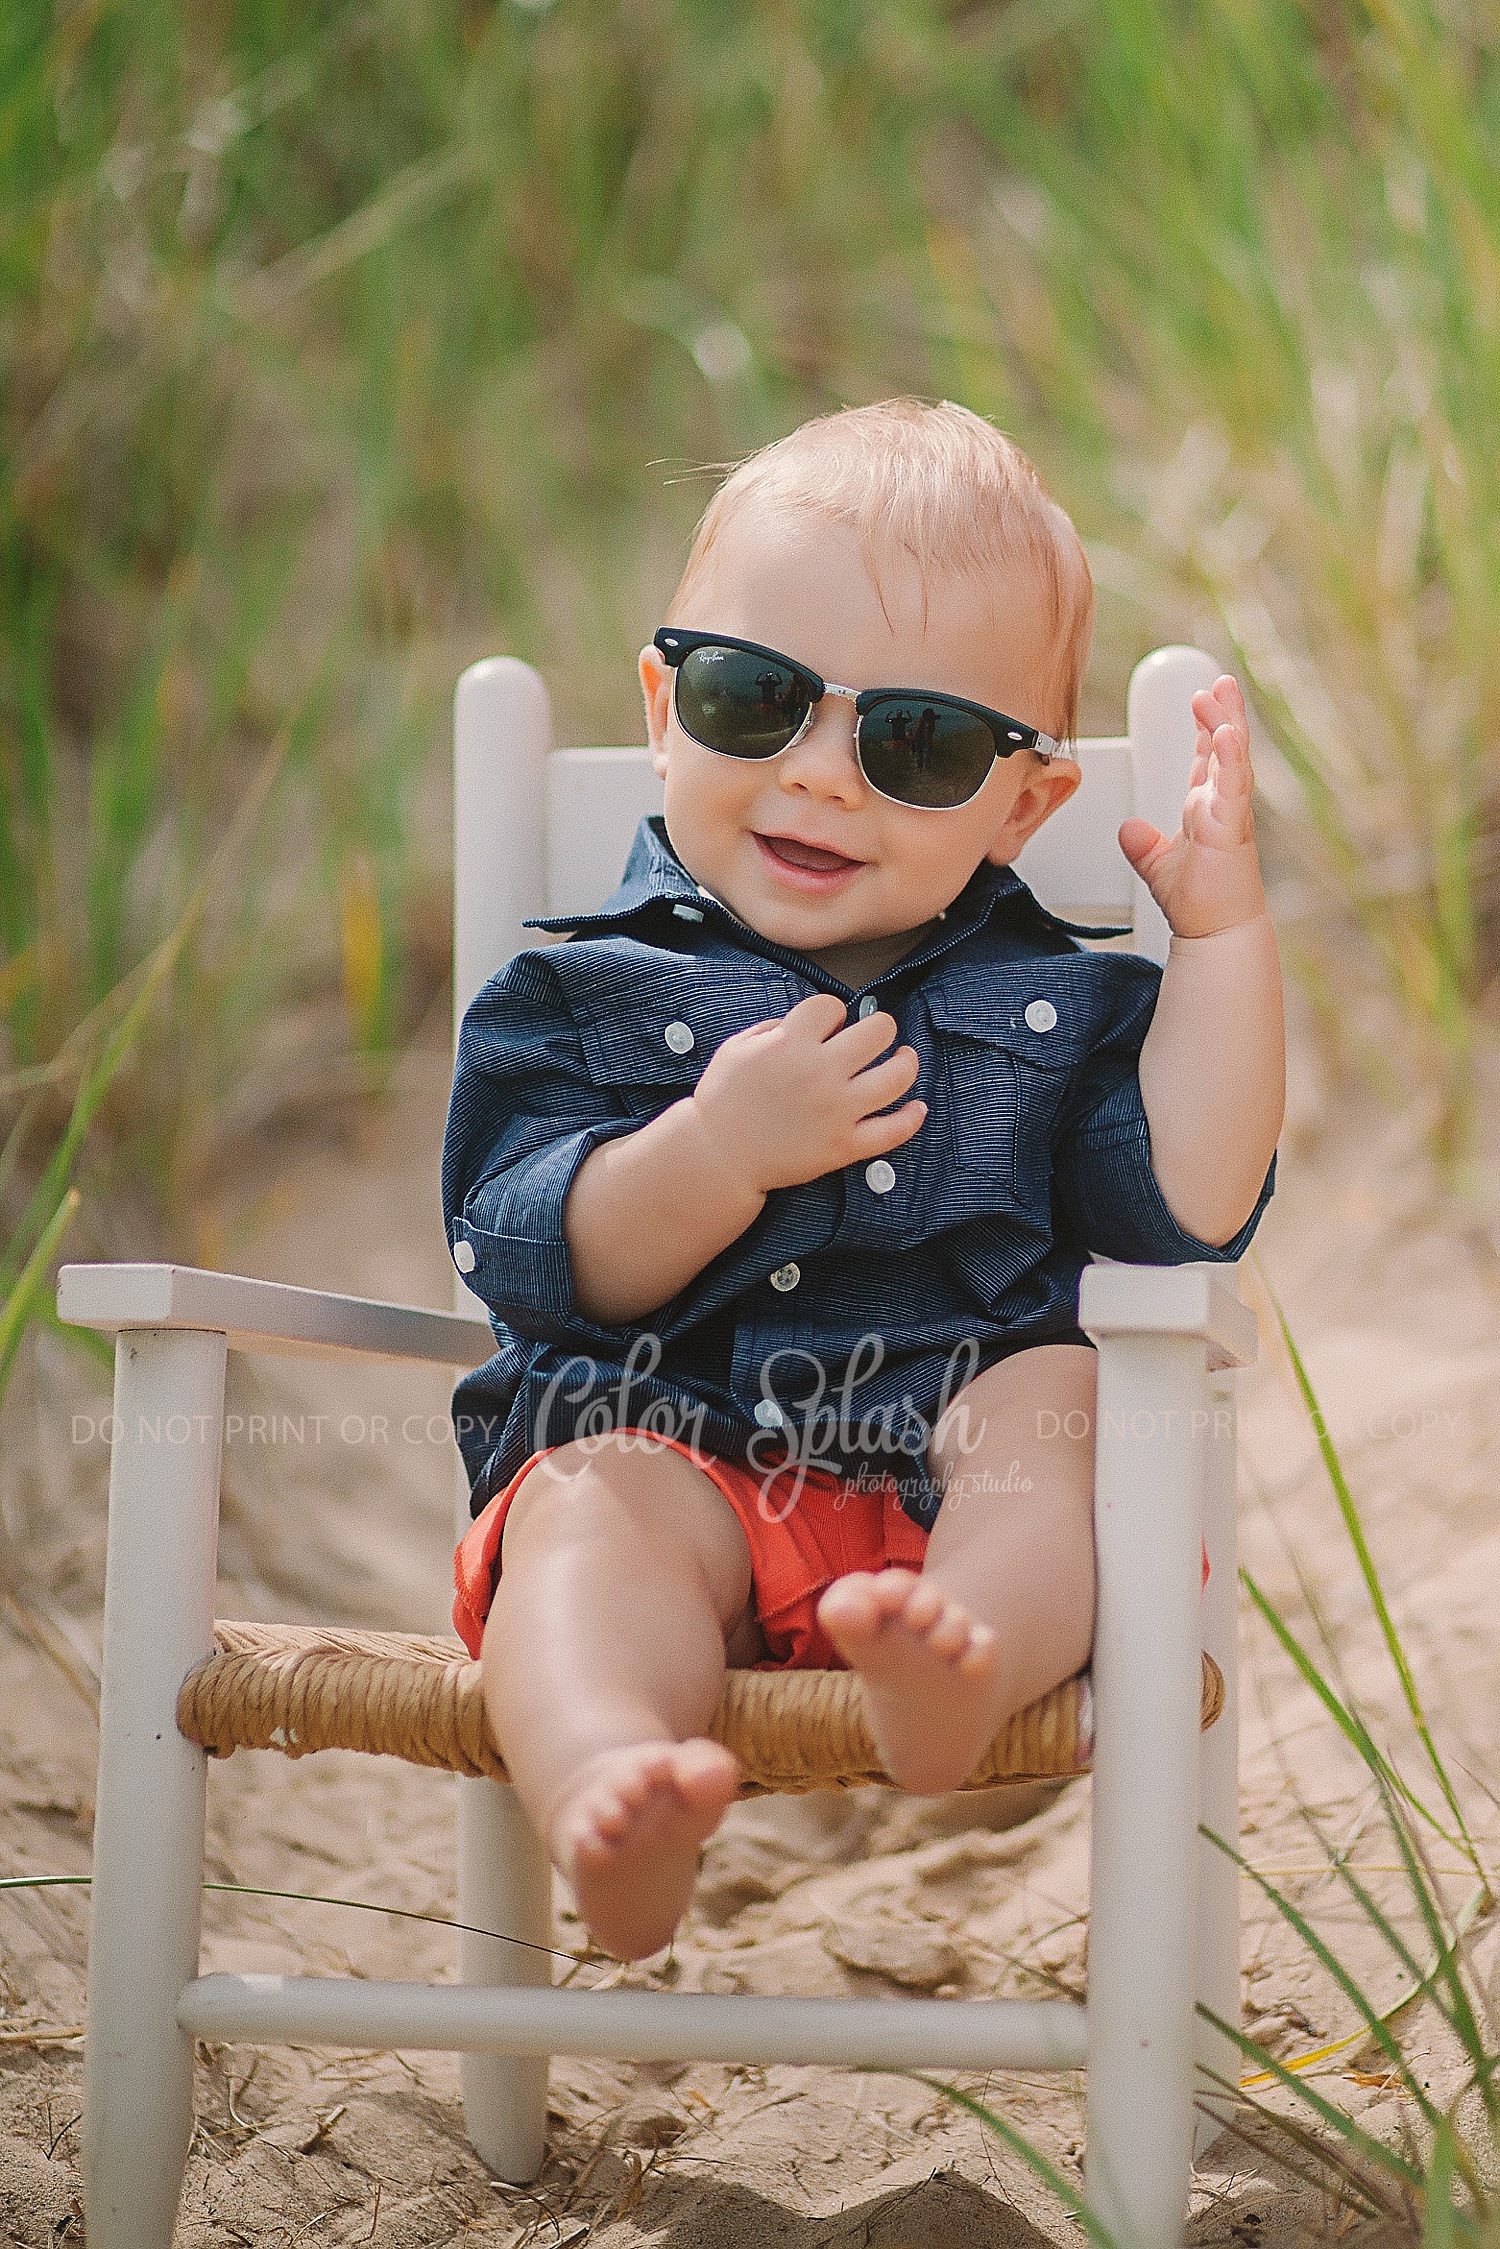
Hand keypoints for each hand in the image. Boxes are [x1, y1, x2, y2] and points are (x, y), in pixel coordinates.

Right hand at [688, 993, 925, 1194]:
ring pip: (897, 1077)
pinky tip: (917, 1107)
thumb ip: (774, 1027)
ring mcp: (836, 1111)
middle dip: (879, 1027)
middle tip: (875, 1035)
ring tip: (904, 1058)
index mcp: (790, 1044)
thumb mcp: (737, 1047)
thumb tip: (810, 1023)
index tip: (828, 1025)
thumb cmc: (723, 1099)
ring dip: (907, 1062)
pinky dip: (911, 1118)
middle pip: (877, 1031)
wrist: (718, 1155)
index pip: (832, 1006)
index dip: (832, 1012)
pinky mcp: (844, 1146)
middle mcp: (820, 1073)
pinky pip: (892, 1131)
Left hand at [1117, 674, 1266, 937]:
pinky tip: (1227, 733)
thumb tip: (1128, 828)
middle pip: (1223, 749)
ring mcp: (1229, 815)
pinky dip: (1230, 760)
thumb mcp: (1157, 866)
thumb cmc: (1198, 904)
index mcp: (1206, 809)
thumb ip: (1142, 845)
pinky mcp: (1231, 830)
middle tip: (1219, 681)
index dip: (1205, 727)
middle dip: (1221, 713)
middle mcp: (1221, 807)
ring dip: (1227, 724)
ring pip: (1231, 760)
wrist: (1214, 934)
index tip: (1202, 698)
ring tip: (1221, 692)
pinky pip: (1233, 788)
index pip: (1206, 759)